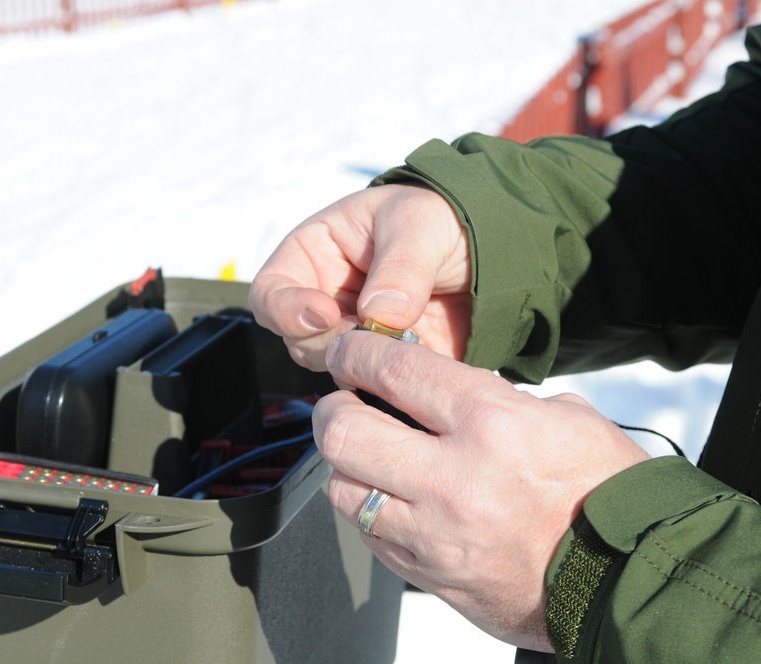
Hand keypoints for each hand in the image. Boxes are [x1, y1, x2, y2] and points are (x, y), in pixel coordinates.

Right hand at [249, 184, 471, 370]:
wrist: (490, 247)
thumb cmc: (439, 217)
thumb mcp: (420, 223)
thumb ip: (401, 265)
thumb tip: (378, 315)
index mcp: (313, 253)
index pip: (270, 291)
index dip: (286, 308)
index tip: (323, 315)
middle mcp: (323, 297)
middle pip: (297, 339)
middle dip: (331, 342)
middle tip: (373, 335)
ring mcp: (352, 332)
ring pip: (331, 366)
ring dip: (362, 363)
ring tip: (406, 340)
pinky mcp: (383, 362)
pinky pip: (373, 383)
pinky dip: (391, 380)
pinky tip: (420, 358)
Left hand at [313, 330, 649, 650]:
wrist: (631, 580)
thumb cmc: (608, 496)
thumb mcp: (567, 420)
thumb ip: (499, 400)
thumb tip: (452, 392)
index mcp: (492, 425)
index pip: (395, 371)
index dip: (357, 353)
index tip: (348, 351)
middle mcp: (454, 479)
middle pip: (344, 433)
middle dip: (331, 409)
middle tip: (340, 403)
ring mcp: (436, 534)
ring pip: (345, 490)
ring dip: (346, 465)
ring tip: (365, 454)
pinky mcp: (430, 576)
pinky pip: (370, 538)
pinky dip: (369, 512)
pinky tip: (387, 499)